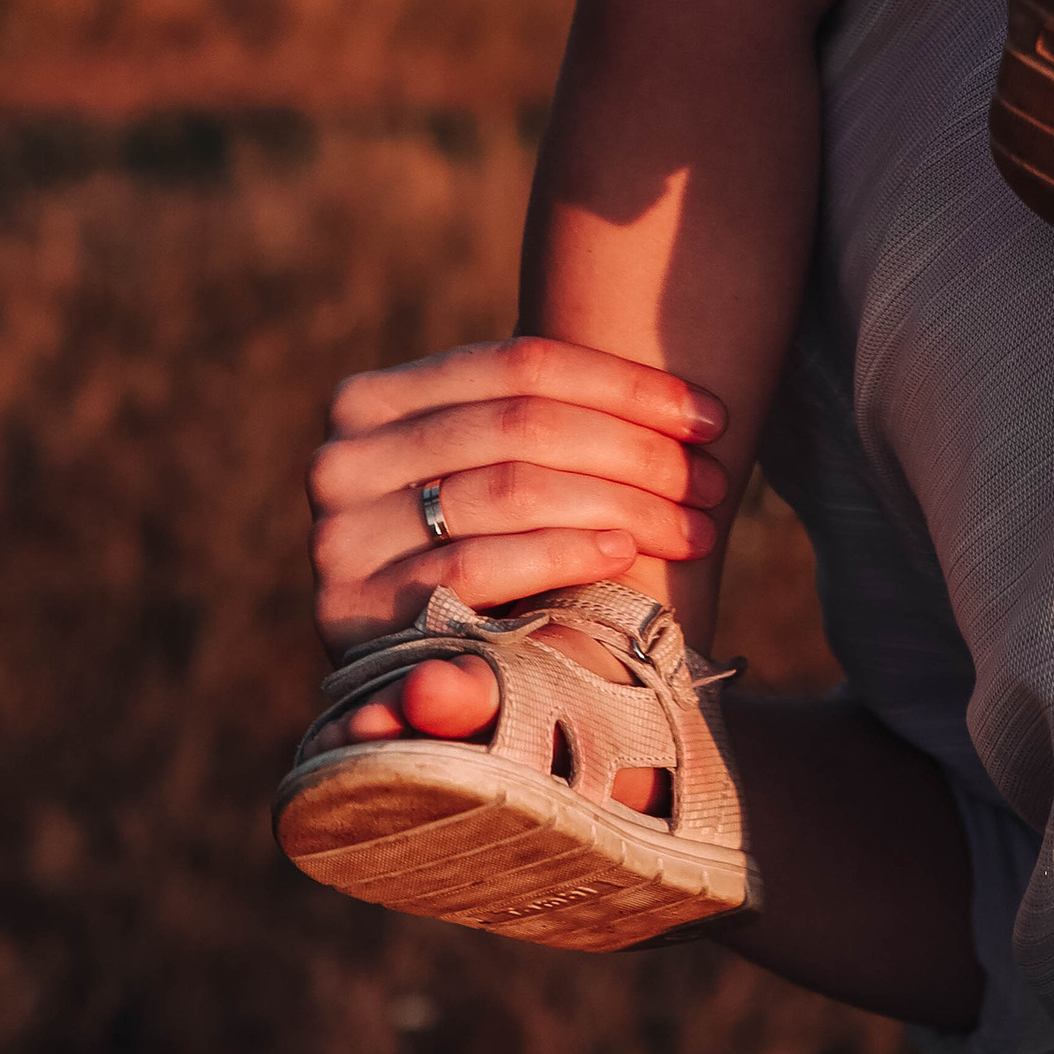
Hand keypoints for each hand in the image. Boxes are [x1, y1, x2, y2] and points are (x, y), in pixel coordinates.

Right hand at [304, 334, 728, 650]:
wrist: (397, 689)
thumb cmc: (475, 555)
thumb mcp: (487, 475)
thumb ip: (537, 422)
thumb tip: (690, 403)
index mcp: (371, 399)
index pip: (520, 364)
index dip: (627, 384)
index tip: (712, 414)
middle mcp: (340, 457)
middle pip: (524, 424)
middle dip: (637, 449)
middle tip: (714, 478)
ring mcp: (338, 534)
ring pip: (511, 488)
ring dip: (622, 503)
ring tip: (693, 523)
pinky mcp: (353, 608)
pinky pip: (478, 563)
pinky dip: (563, 552)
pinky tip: (624, 555)